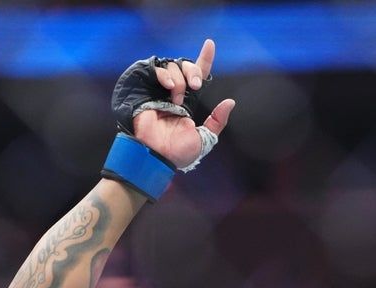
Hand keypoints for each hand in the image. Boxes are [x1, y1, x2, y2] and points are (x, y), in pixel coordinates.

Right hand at [132, 39, 235, 168]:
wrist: (156, 155)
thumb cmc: (177, 152)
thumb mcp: (204, 139)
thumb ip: (217, 121)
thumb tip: (230, 102)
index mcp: (187, 102)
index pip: (197, 75)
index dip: (204, 59)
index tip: (210, 44)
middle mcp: (173, 92)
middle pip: (185, 65)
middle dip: (193, 71)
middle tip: (196, 86)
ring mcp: (158, 89)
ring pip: (172, 65)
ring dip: (179, 81)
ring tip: (175, 101)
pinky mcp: (144, 88)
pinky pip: (157, 69)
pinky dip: (166, 75)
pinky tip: (169, 88)